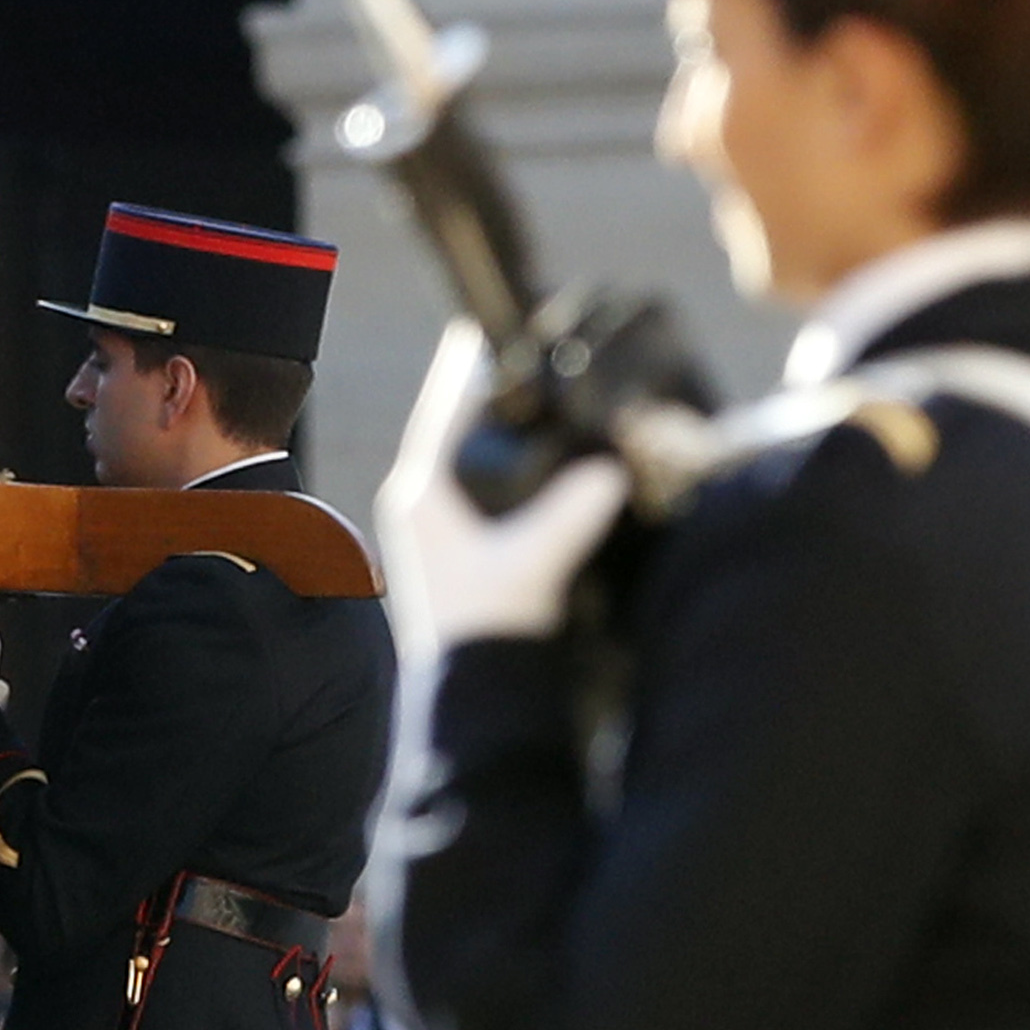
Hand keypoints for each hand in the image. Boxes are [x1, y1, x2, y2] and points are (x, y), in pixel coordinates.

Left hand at [374, 325, 630, 648]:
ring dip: (492, 426)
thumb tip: (608, 471)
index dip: (466, 370)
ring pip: (464, 457)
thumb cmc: (488, 636)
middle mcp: (421, 507)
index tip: (485, 330)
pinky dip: (500, 462)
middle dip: (485, 392)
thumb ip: (570, 516)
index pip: (442, 413)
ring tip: (527, 391)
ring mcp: (436, 530)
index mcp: (422, 498)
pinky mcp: (457, 551)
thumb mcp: (532, 566)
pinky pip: (477, 487)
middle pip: (453, 428)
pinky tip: (531, 456)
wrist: (477, 699)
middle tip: (517, 351)